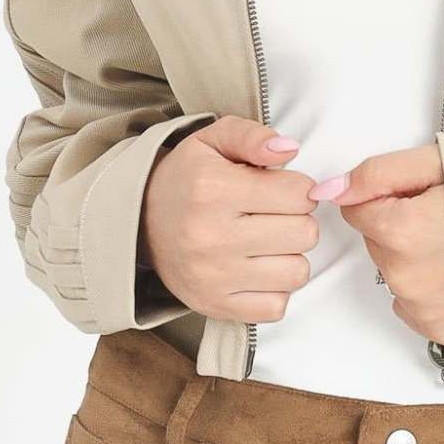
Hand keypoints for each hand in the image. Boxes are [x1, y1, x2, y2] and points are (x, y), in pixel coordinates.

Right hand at [141, 116, 317, 324]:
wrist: (139, 220)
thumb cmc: (187, 178)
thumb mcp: (214, 140)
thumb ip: (254, 136)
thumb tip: (290, 149)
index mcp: (214, 189)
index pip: (300, 194)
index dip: (298, 188)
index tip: (281, 188)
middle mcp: (212, 237)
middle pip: (305, 233)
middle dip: (297, 219)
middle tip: (272, 214)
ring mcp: (213, 277)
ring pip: (297, 272)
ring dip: (289, 255)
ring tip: (265, 241)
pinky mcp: (215, 306)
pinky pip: (277, 307)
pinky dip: (275, 288)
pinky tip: (256, 268)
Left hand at [308, 144, 443, 347]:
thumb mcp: (442, 162)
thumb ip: (378, 173)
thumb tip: (329, 190)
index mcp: (401, 231)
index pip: (359, 209)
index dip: (391, 194)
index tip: (426, 192)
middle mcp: (408, 278)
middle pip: (378, 242)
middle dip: (402, 225)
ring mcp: (428, 309)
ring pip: (396, 272)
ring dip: (418, 256)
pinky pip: (416, 305)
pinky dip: (433, 288)